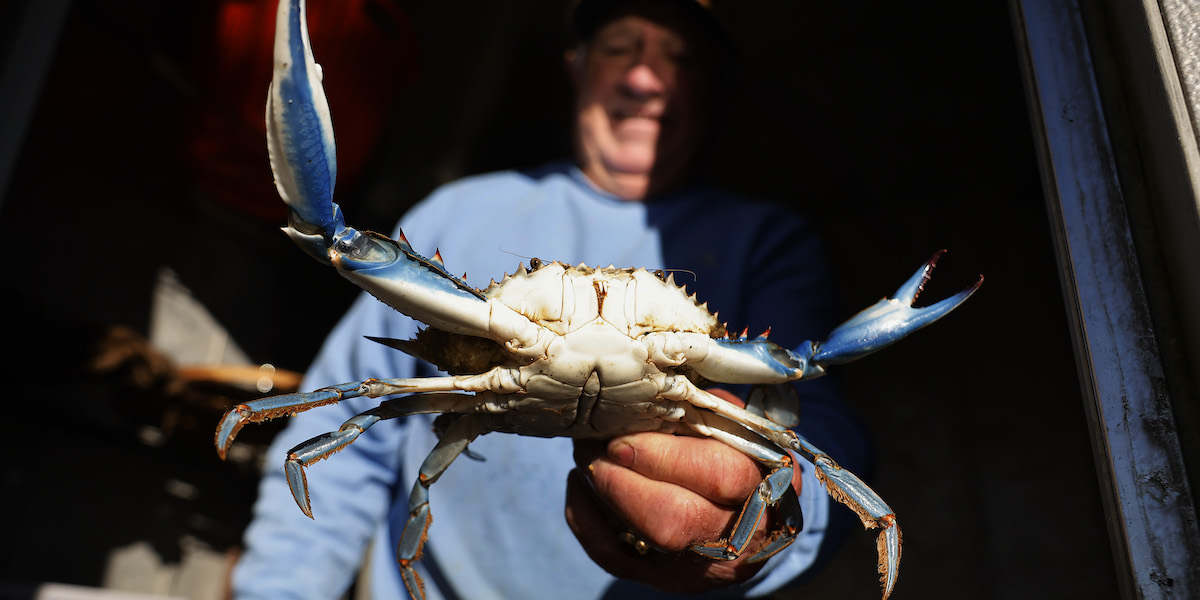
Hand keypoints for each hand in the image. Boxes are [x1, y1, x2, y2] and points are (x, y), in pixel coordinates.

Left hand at [564, 389, 802, 592]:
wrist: (760, 518)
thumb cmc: (744, 457)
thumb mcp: (741, 428)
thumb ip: (707, 410)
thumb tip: (650, 386)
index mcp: (767, 486)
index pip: (716, 474)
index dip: (661, 455)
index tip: (621, 436)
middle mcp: (740, 535)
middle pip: (677, 519)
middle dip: (622, 480)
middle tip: (593, 447)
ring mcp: (702, 565)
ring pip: (646, 542)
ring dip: (602, 494)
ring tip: (586, 455)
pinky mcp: (667, 579)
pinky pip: (617, 558)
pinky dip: (587, 521)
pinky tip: (580, 486)